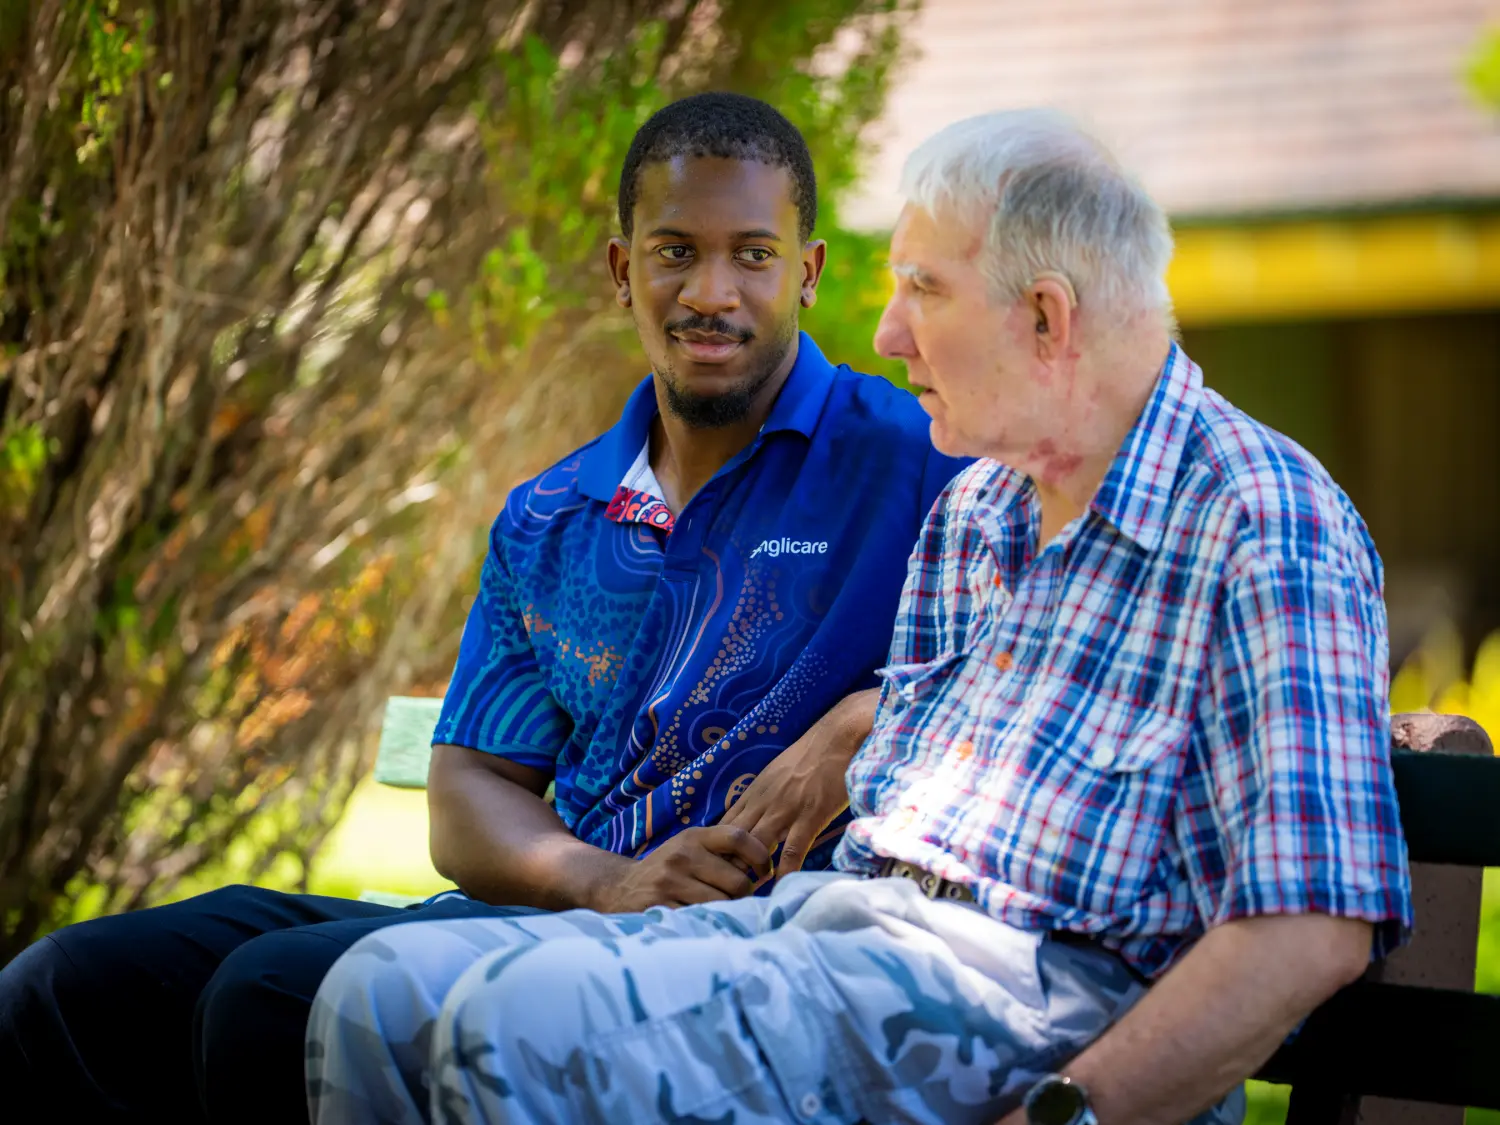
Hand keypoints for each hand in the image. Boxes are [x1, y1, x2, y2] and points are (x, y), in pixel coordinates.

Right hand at [584, 825, 771, 913]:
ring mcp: (670, 882)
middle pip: (736, 881)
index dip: (759, 856)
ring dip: (728, 913)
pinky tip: (706, 923)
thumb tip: (766, 867)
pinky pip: (700, 920)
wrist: (619, 888)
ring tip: (722, 912)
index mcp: (693, 837)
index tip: (764, 872)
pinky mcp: (661, 907)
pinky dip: (709, 924)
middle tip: (738, 901)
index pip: (737, 837)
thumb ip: (720, 851)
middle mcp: (682, 855)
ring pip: (721, 904)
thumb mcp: (688, 849)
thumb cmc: (668, 870)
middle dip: (743, 895)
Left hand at [720, 689, 876, 874]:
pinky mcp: (810, 815)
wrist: (839, 735)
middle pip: (734, 840)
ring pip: (756, 847)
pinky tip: (781, 887)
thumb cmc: (814, 753)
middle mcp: (764, 801)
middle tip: (726, 892)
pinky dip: (785, 870)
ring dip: (751, 873)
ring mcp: (785, 809)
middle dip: (728, 866)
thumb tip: (756, 817)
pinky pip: (792, 849)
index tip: (716, 873)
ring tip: (748, 897)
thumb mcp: (778, 772)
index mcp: (755, 791)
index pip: (725, 826)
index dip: (719, 852)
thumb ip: (765, 795)